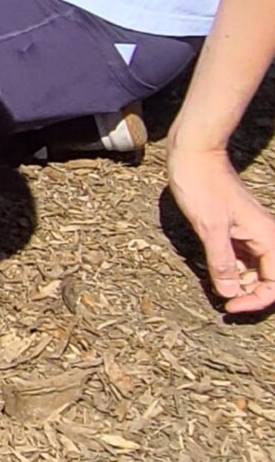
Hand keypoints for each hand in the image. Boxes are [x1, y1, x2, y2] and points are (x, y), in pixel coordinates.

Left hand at [164, 138, 274, 314]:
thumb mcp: (210, 227)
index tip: (229, 307)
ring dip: (236, 283)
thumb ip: (222, 262)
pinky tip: (211, 272)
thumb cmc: (203, 185)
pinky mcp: (233, 229)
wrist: (194, 154)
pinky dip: (227, 268)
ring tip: (215, 289)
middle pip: (267, 280)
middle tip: (221, 302)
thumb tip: (229, 294)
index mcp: (268, 238)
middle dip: (247, 294)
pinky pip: (238, 257)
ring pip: (252, 270)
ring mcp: (249, 234)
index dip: (256, 301)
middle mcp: (264, 238)